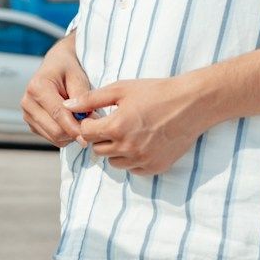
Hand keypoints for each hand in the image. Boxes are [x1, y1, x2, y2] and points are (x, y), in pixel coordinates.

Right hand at [21, 36, 91, 146]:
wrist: (55, 65)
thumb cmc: (68, 69)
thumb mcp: (78, 76)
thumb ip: (82, 96)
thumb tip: (86, 119)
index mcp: (37, 87)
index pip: (58, 114)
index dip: (75, 127)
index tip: (90, 135)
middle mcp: (28, 102)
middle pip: (55, 130)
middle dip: (75, 131)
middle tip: (91, 125)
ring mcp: (27, 114)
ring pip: (54, 137)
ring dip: (71, 134)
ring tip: (81, 120)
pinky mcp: (31, 123)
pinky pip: (52, 138)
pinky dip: (65, 135)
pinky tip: (71, 121)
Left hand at [66, 74, 209, 175]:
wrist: (192, 105)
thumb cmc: (156, 92)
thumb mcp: (121, 89)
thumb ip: (91, 99)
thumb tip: (66, 106)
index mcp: (116, 127)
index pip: (86, 134)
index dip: (89, 124)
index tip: (98, 117)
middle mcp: (127, 148)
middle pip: (97, 150)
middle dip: (101, 137)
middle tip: (115, 123)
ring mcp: (142, 160)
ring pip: (114, 162)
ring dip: (115, 150)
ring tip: (129, 132)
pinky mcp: (155, 167)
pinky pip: (132, 169)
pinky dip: (132, 159)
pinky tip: (142, 142)